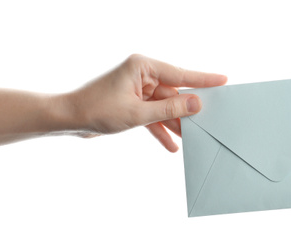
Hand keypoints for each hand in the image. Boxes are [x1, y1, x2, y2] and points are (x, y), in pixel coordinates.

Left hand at [57, 54, 226, 151]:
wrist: (68, 119)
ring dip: (174, 123)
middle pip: (174, 93)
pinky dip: (159, 128)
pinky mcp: (132, 103)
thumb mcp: (138, 113)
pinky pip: (152, 115)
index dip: (203, 80)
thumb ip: (169, 110)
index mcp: (142, 66)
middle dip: (187, 110)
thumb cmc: (96, 109)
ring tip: (192, 138)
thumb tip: (196, 104)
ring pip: (164, 107)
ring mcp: (137, 89)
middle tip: (210, 119)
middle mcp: (141, 75)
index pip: (180, 74)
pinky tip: (171, 145)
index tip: (223, 80)